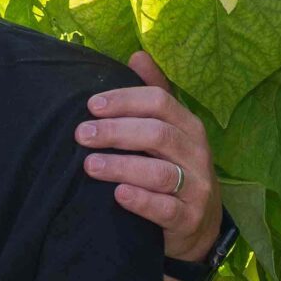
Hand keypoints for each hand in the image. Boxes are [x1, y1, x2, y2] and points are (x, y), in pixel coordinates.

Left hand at [76, 52, 223, 265]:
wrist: (199, 225)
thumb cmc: (175, 169)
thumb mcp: (169, 131)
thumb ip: (154, 95)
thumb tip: (137, 55)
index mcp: (188, 127)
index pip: (160, 103)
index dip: (125, 100)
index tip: (90, 105)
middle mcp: (196, 154)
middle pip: (158, 134)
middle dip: (116, 132)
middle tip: (81, 134)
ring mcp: (196, 188)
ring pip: (161, 173)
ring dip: (122, 166)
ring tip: (89, 165)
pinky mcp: (189, 219)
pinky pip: (166, 209)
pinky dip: (142, 201)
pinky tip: (118, 194)